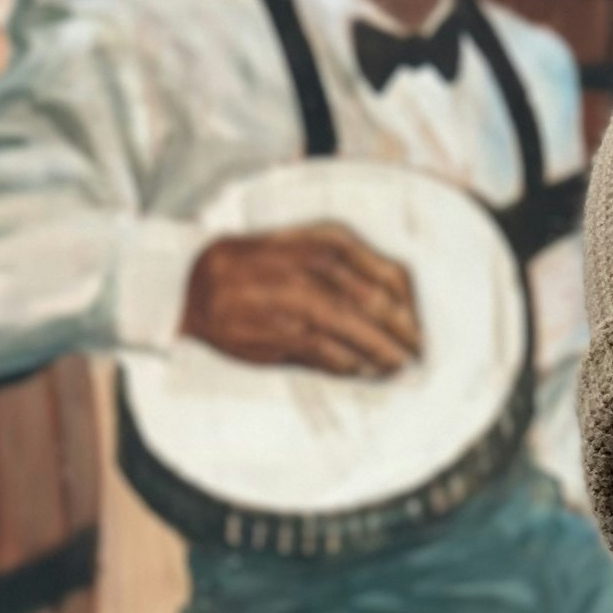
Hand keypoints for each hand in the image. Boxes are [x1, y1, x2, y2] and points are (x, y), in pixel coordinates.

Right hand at [181, 225, 422, 375]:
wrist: (194, 282)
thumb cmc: (257, 265)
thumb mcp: (303, 245)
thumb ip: (347, 264)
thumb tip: (398, 298)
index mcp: (325, 241)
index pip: (388, 274)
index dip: (410, 305)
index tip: (418, 325)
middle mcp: (313, 267)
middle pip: (377, 305)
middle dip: (403, 334)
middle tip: (417, 353)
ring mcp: (295, 300)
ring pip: (355, 330)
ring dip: (382, 354)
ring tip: (395, 367)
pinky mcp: (279, 332)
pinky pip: (327, 352)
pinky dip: (350, 365)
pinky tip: (362, 371)